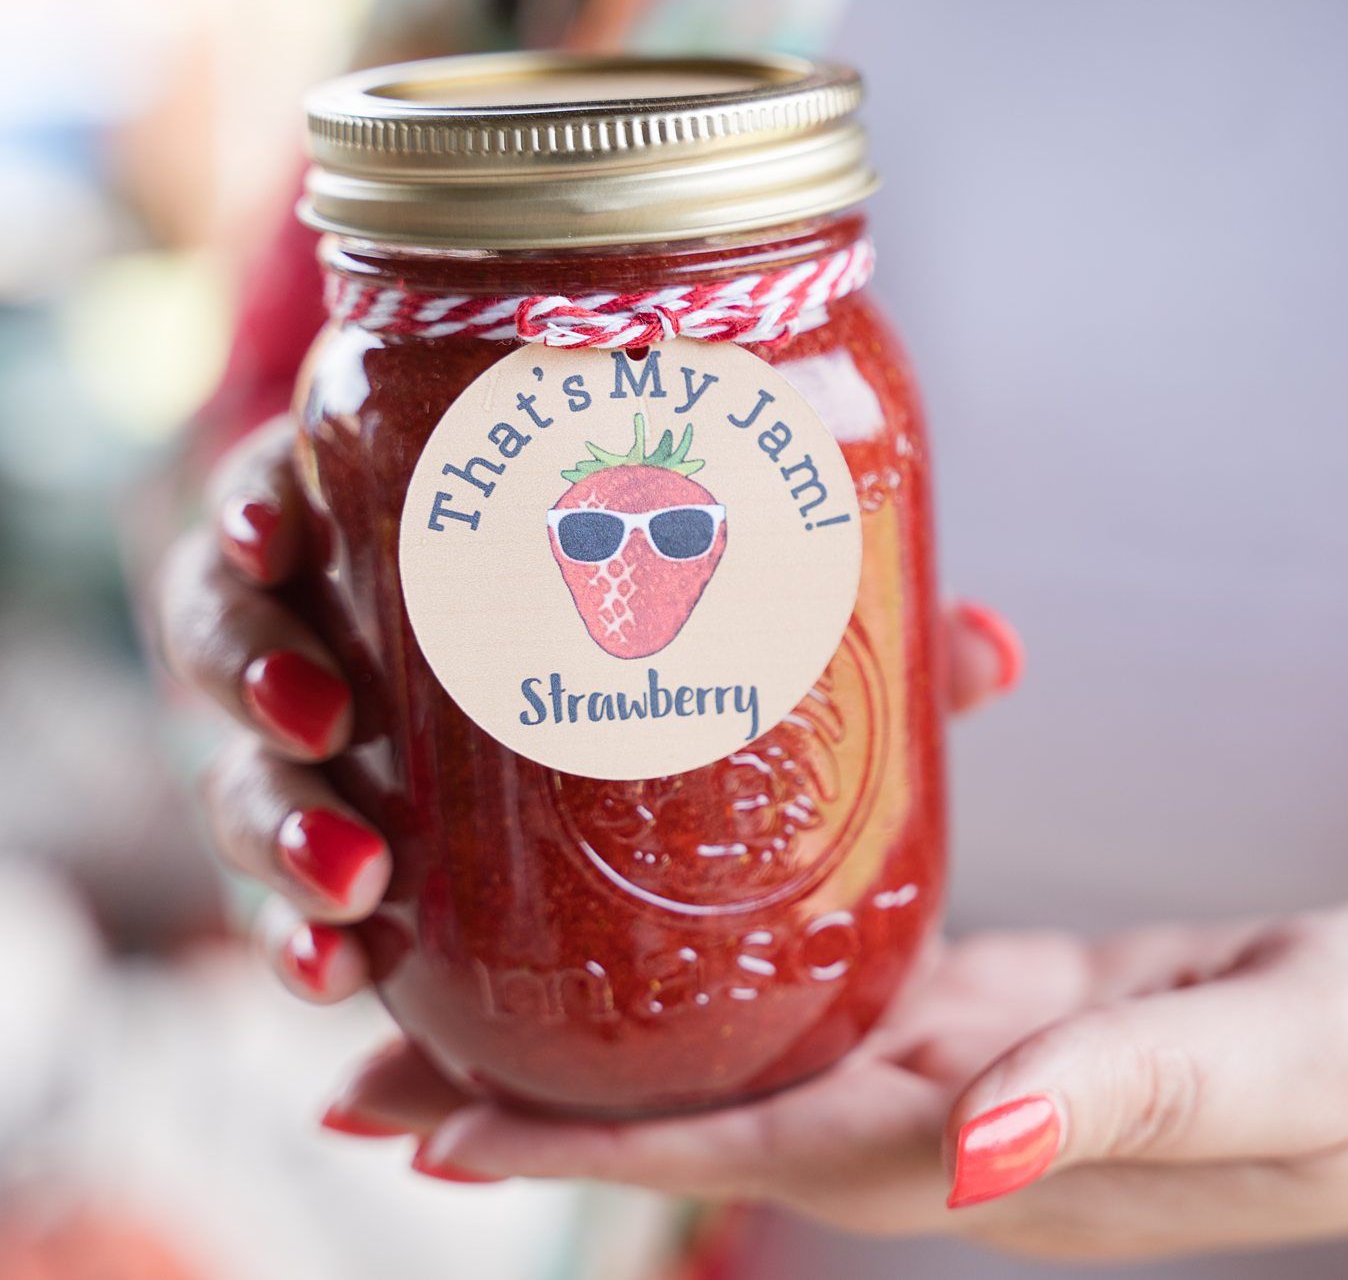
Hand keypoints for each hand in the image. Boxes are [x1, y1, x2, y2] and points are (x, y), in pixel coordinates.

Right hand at [154, 417, 1023, 1000]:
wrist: (630, 784)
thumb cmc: (679, 659)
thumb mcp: (767, 642)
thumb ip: (859, 641)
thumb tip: (994, 648)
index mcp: (415, 533)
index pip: (293, 487)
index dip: (260, 499)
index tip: (280, 524)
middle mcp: (343, 632)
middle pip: (233, 629)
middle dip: (257, 671)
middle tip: (327, 718)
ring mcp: (325, 752)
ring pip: (241, 772)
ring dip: (274, 824)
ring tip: (355, 880)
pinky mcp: (330, 857)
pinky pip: (281, 898)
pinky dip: (296, 939)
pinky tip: (339, 979)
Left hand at [327, 898, 1347, 1261]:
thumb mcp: (1305, 1063)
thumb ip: (1136, 1104)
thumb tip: (961, 1160)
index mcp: (1015, 1153)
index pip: (761, 1150)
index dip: (591, 1143)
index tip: (421, 1125)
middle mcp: (977, 1127)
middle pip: (724, 1115)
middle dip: (550, 1099)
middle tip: (368, 1049)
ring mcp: (1003, 1073)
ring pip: (780, 1051)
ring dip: (635, 1034)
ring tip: (485, 989)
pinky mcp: (1040, 1009)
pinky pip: (877, 982)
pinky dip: (772, 957)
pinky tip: (696, 921)